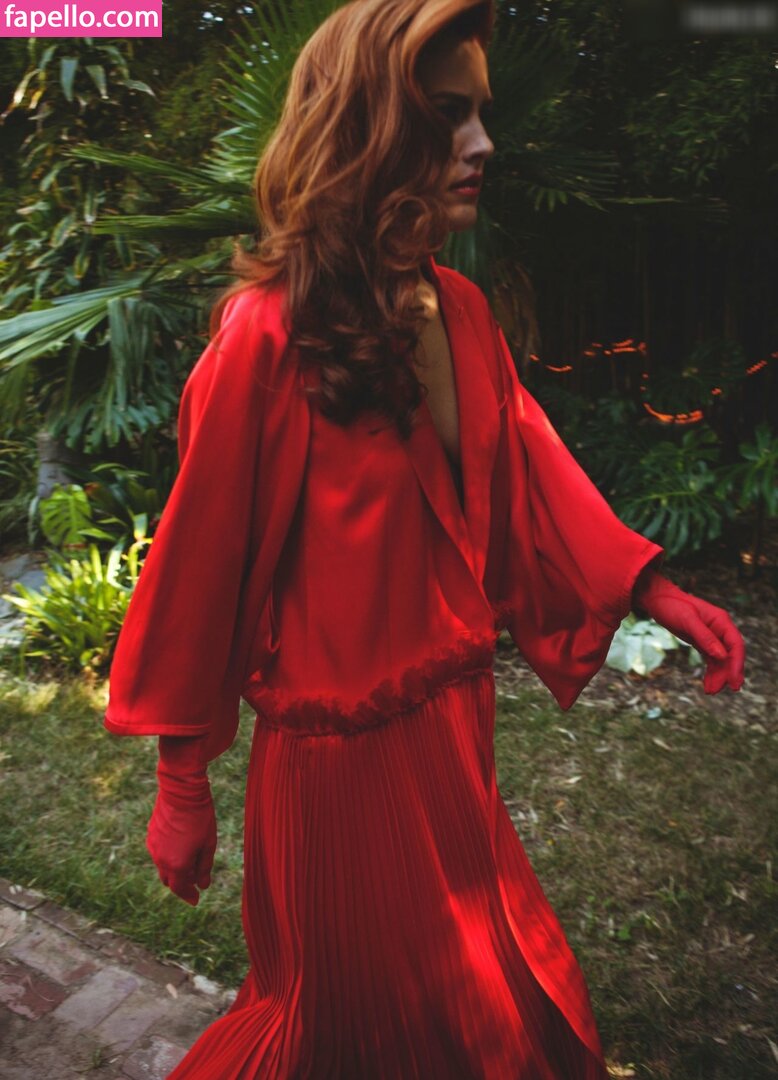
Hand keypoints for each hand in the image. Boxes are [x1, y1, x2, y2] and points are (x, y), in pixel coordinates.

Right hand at [146, 735, 215, 905]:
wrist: (181, 790)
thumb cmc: (200, 817)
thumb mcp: (208, 843)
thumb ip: (204, 867)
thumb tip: (203, 886)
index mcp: (176, 864)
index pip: (180, 888)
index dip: (188, 895)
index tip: (196, 900)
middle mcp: (160, 859)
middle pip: (169, 880)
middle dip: (181, 882)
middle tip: (194, 880)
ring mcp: (153, 846)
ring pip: (162, 866)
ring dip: (174, 868)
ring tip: (190, 859)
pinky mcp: (150, 834)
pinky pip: (158, 852)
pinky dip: (168, 855)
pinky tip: (180, 844)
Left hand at [633, 571, 744, 693]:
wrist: (657, 600)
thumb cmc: (672, 605)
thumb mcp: (687, 620)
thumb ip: (705, 637)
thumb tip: (722, 656)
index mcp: (721, 621)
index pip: (735, 645)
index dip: (737, 664)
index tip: (734, 682)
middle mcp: (720, 629)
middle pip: (730, 655)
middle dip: (728, 673)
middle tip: (724, 690)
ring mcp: (712, 636)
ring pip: (721, 660)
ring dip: (718, 676)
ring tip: (710, 691)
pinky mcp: (702, 642)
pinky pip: (711, 660)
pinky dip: (711, 672)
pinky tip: (708, 685)